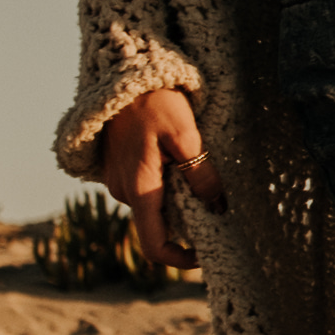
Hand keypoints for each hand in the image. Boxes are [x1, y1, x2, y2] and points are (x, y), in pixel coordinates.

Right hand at [95, 84, 217, 274]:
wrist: (121, 75)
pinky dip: (163, 185)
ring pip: (152, 205)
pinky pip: (143, 190)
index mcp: (140, 188)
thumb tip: (218, 206)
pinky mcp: (116, 170)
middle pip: (157, 224)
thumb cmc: (154, 102)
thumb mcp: (185, 134)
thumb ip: (200, 172)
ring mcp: (117, 181)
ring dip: (174, 198)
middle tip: (212, 197)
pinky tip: (175, 160)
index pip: (154, 246)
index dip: (178, 259)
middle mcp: (123, 192)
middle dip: (184, 219)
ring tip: (193, 167)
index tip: (203, 255)